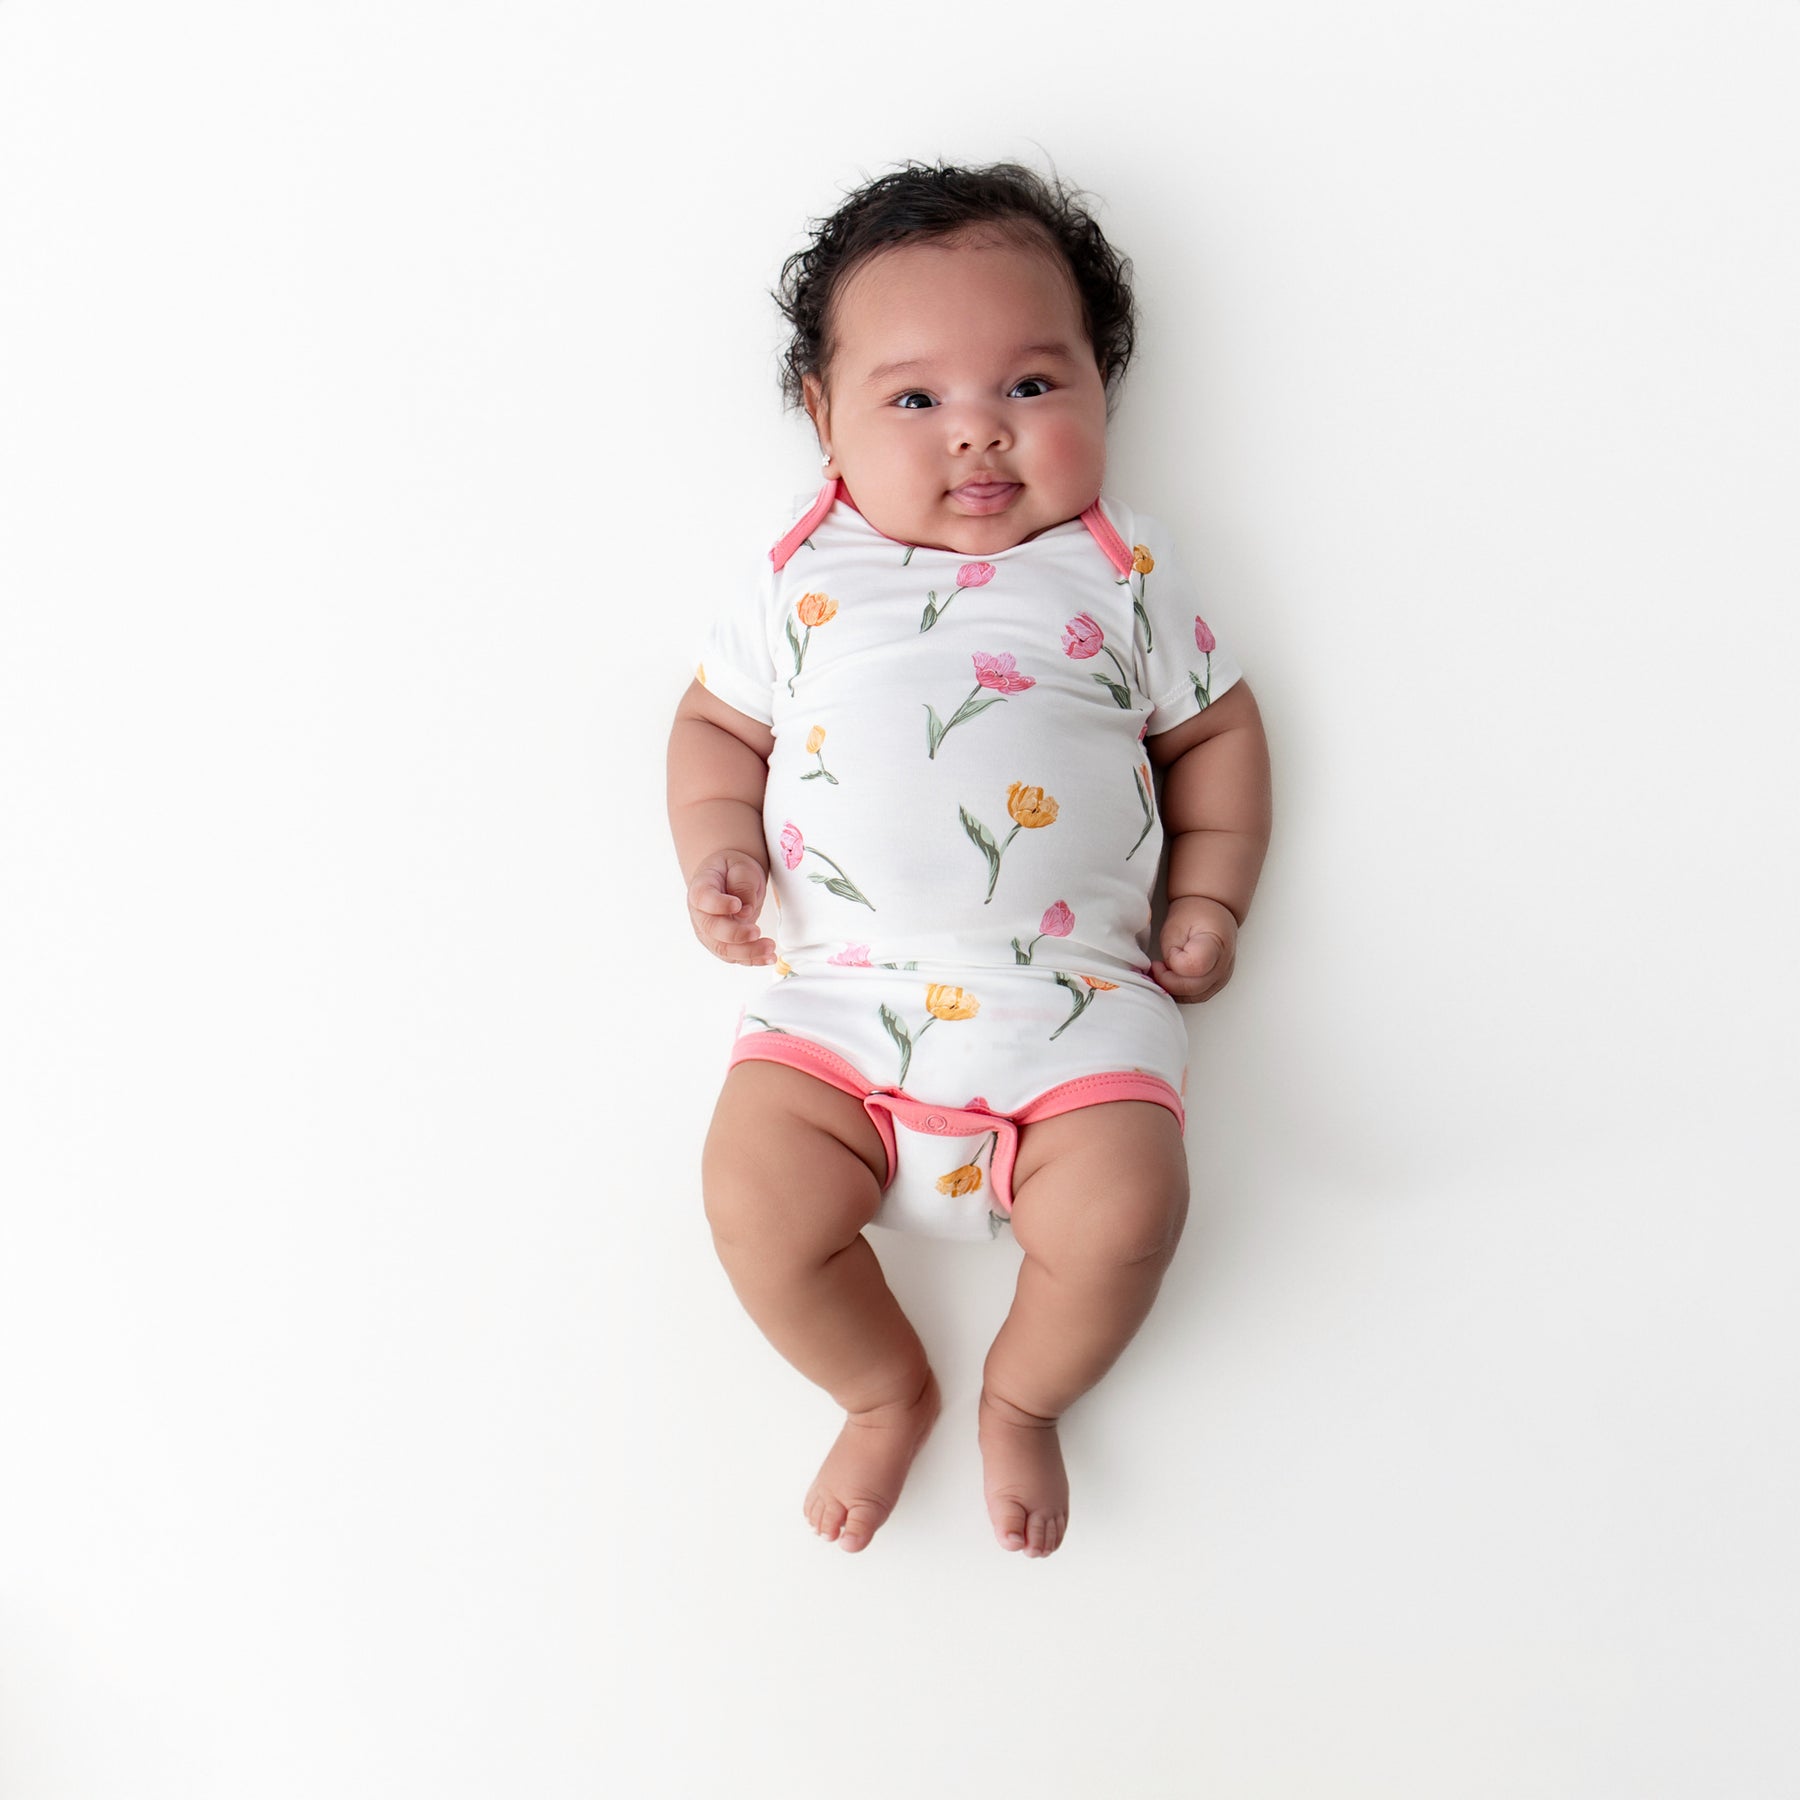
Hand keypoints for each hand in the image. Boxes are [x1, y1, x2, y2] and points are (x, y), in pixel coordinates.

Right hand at [686, 851, 776, 966]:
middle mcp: (700, 913)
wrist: (729, 880)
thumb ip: (743, 884)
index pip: (703, 898)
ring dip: (747, 952)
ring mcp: (709, 932)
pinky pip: (735, 956)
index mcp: (701, 888)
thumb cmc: (732, 871)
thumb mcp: (741, 867)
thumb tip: (745, 910)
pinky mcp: (722, 944)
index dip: (718, 905)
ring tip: (769, 948)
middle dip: (735, 934)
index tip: (737, 905)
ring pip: (723, 948)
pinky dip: (753, 959)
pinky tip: (769, 958)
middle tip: (756, 931)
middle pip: (712, 929)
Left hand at [1151, 896, 1237, 1003]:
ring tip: (1163, 972)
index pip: (1193, 967)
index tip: (1166, 955)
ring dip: (1173, 989)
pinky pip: (1196, 996)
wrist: (1211, 914)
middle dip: (1168, 981)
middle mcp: (1223, 965)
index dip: (1173, 964)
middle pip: (1193, 988)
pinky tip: (1170, 979)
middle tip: (1157, 966)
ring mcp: (1222, 978)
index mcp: (1215, 943)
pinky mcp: (1217, 985)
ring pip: (1194, 997)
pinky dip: (1180, 992)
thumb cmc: (1194, 916)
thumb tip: (1165, 977)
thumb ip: (1170, 954)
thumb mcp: (1174, 928)